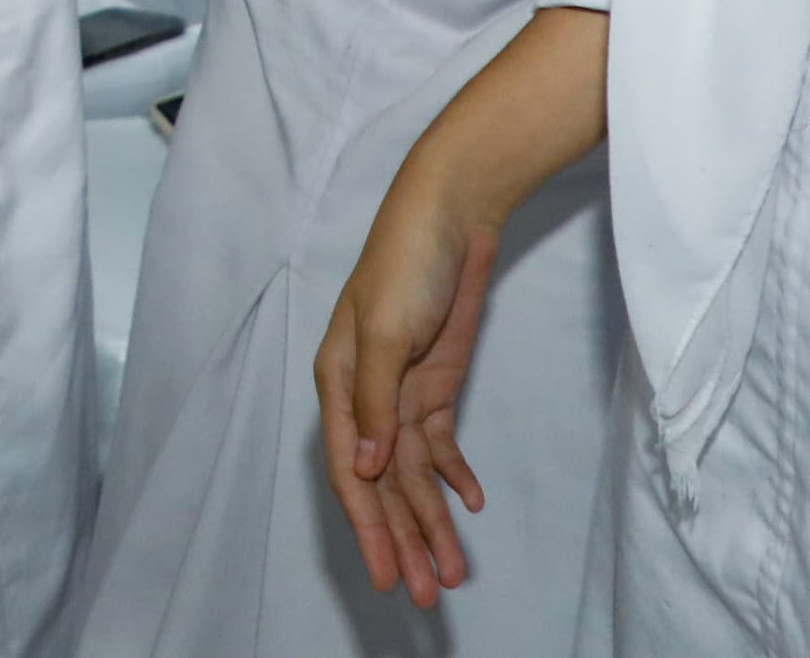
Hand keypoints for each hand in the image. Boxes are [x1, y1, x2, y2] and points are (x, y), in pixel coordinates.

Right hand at [316, 157, 497, 608]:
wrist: (449, 215)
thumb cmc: (404, 263)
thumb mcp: (384, 330)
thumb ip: (375, 401)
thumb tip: (368, 466)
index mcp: (339, 386)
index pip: (354, 473)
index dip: (370, 529)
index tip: (385, 576)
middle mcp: (366, 399)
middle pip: (386, 484)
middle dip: (404, 540)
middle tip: (423, 593)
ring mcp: (402, 394)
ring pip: (415, 475)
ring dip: (432, 521)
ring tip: (451, 571)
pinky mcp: (435, 385)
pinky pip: (440, 445)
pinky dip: (454, 476)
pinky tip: (470, 505)